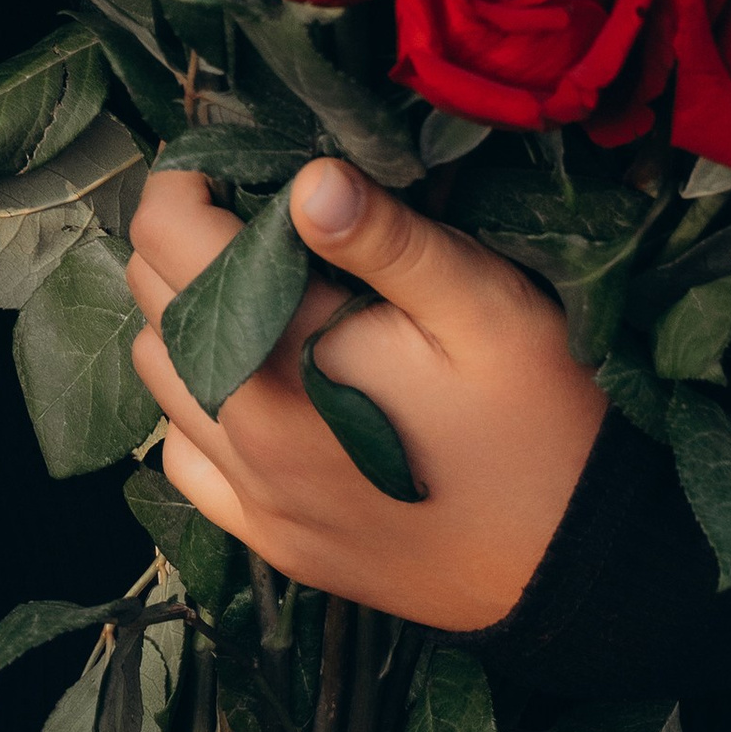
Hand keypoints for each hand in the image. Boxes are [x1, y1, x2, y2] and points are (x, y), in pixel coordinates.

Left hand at [126, 159, 605, 633]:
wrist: (579, 565)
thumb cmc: (539, 417)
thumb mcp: (483, 304)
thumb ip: (387, 238)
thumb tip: (308, 178)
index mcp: (286, 360)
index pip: (167, 237)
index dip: (188, 181)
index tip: (236, 166)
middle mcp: (247, 434)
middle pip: (151, 302)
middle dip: (186, 244)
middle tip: (256, 221)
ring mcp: (256, 499)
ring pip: (159, 380)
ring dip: (187, 326)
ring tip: (262, 298)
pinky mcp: (274, 543)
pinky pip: (186, 461)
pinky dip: (198, 412)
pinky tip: (262, 388)